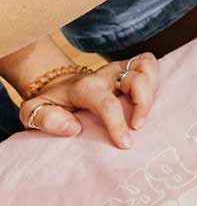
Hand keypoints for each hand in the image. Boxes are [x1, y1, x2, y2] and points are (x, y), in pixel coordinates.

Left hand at [19, 53, 158, 148]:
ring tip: (143, 111)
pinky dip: (154, 77)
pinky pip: (149, 62)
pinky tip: (146, 97)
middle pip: (136, 78)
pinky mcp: (128, 66)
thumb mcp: (33, 112)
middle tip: (138, 126)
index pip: (107, 103)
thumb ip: (46, 119)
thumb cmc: (50, 103)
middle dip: (143, 103)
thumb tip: (73, 127)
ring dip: (151, 89)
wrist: (58, 84)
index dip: (118, 124)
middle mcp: (105, 73)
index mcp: (85, 87)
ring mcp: (119, 68)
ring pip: (146, 66)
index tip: (125, 143)